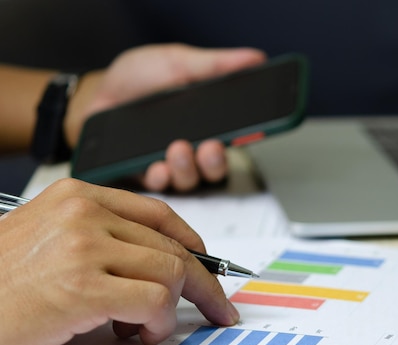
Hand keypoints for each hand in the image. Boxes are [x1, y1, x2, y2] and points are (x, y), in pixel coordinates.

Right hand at [0, 178, 238, 344]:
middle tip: (215, 309)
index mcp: (77, 196)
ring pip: (171, 274)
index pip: (158, 214)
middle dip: (203, 284)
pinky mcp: (83, 288)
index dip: (191, 243)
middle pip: (173, 247)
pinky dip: (159, 323)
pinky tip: (139, 333)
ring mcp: (84, 249)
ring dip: (172, 309)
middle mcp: (84, 215)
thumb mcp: (49, 238)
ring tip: (146, 326)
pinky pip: (155, 303)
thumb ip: (101, 238)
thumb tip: (160, 261)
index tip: (207, 265)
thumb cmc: (2, 281)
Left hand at [65, 44, 266, 191]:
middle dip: (216, 162)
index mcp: (207, 122)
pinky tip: (156, 167)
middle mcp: (193, 148)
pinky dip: (159, 177)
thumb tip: (255, 58)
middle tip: (210, 148)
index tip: (249, 133)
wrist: (94, 93)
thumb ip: (215, 64)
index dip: (245, 140)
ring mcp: (169, 165)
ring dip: (188, 169)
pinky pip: (158, 186)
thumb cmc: (137, 77)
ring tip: (178, 149)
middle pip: (215, 168)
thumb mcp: (178, 62)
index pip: (235, 137)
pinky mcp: (143, 176)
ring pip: (189, 180)